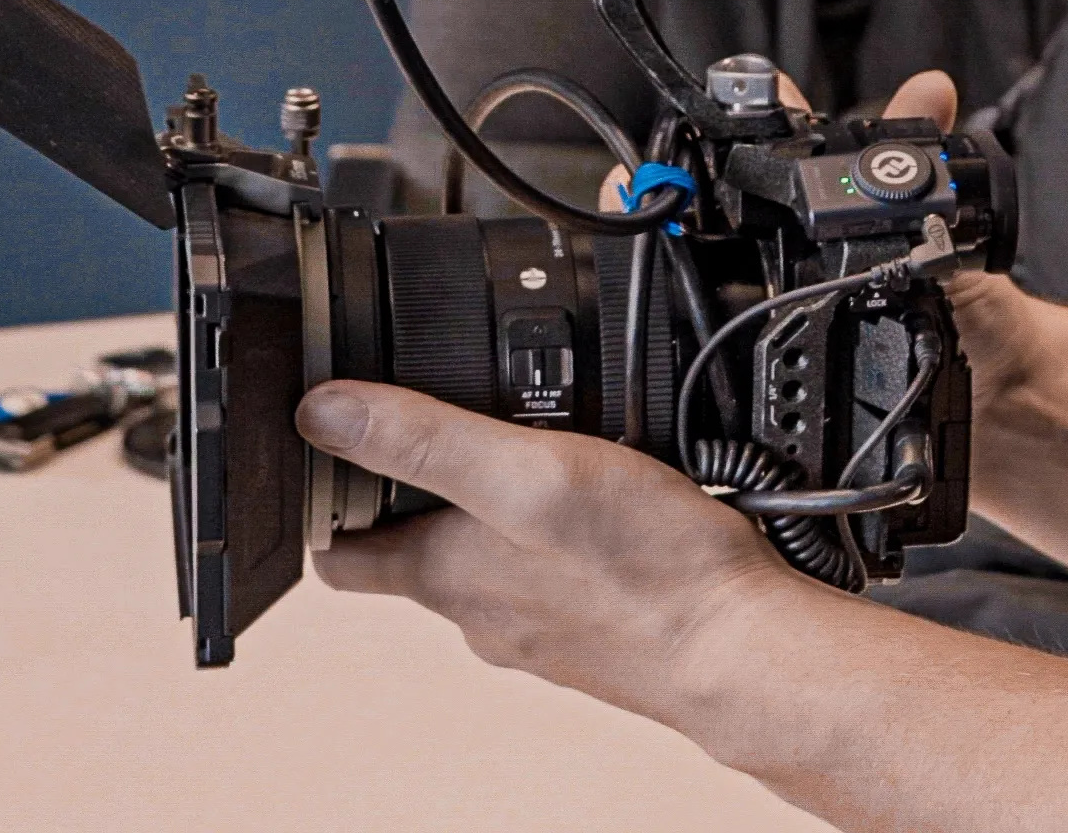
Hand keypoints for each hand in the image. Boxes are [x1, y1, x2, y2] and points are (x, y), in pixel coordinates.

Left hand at [298, 379, 817, 721]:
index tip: (332, 450)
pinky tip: (606, 506)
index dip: (324, 499)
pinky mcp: (593, 630)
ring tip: (550, 451)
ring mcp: (538, 628)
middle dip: (427, 486)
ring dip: (504, 507)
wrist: (745, 653)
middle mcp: (480, 611)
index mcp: (442, 574)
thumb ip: (423, 439)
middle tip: (465, 420)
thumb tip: (321, 414)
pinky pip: (555, 572)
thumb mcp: (525, 472)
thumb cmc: (646, 573)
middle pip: (415, 547)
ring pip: (491, 557)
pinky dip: (562, 535)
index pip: (337, 552)